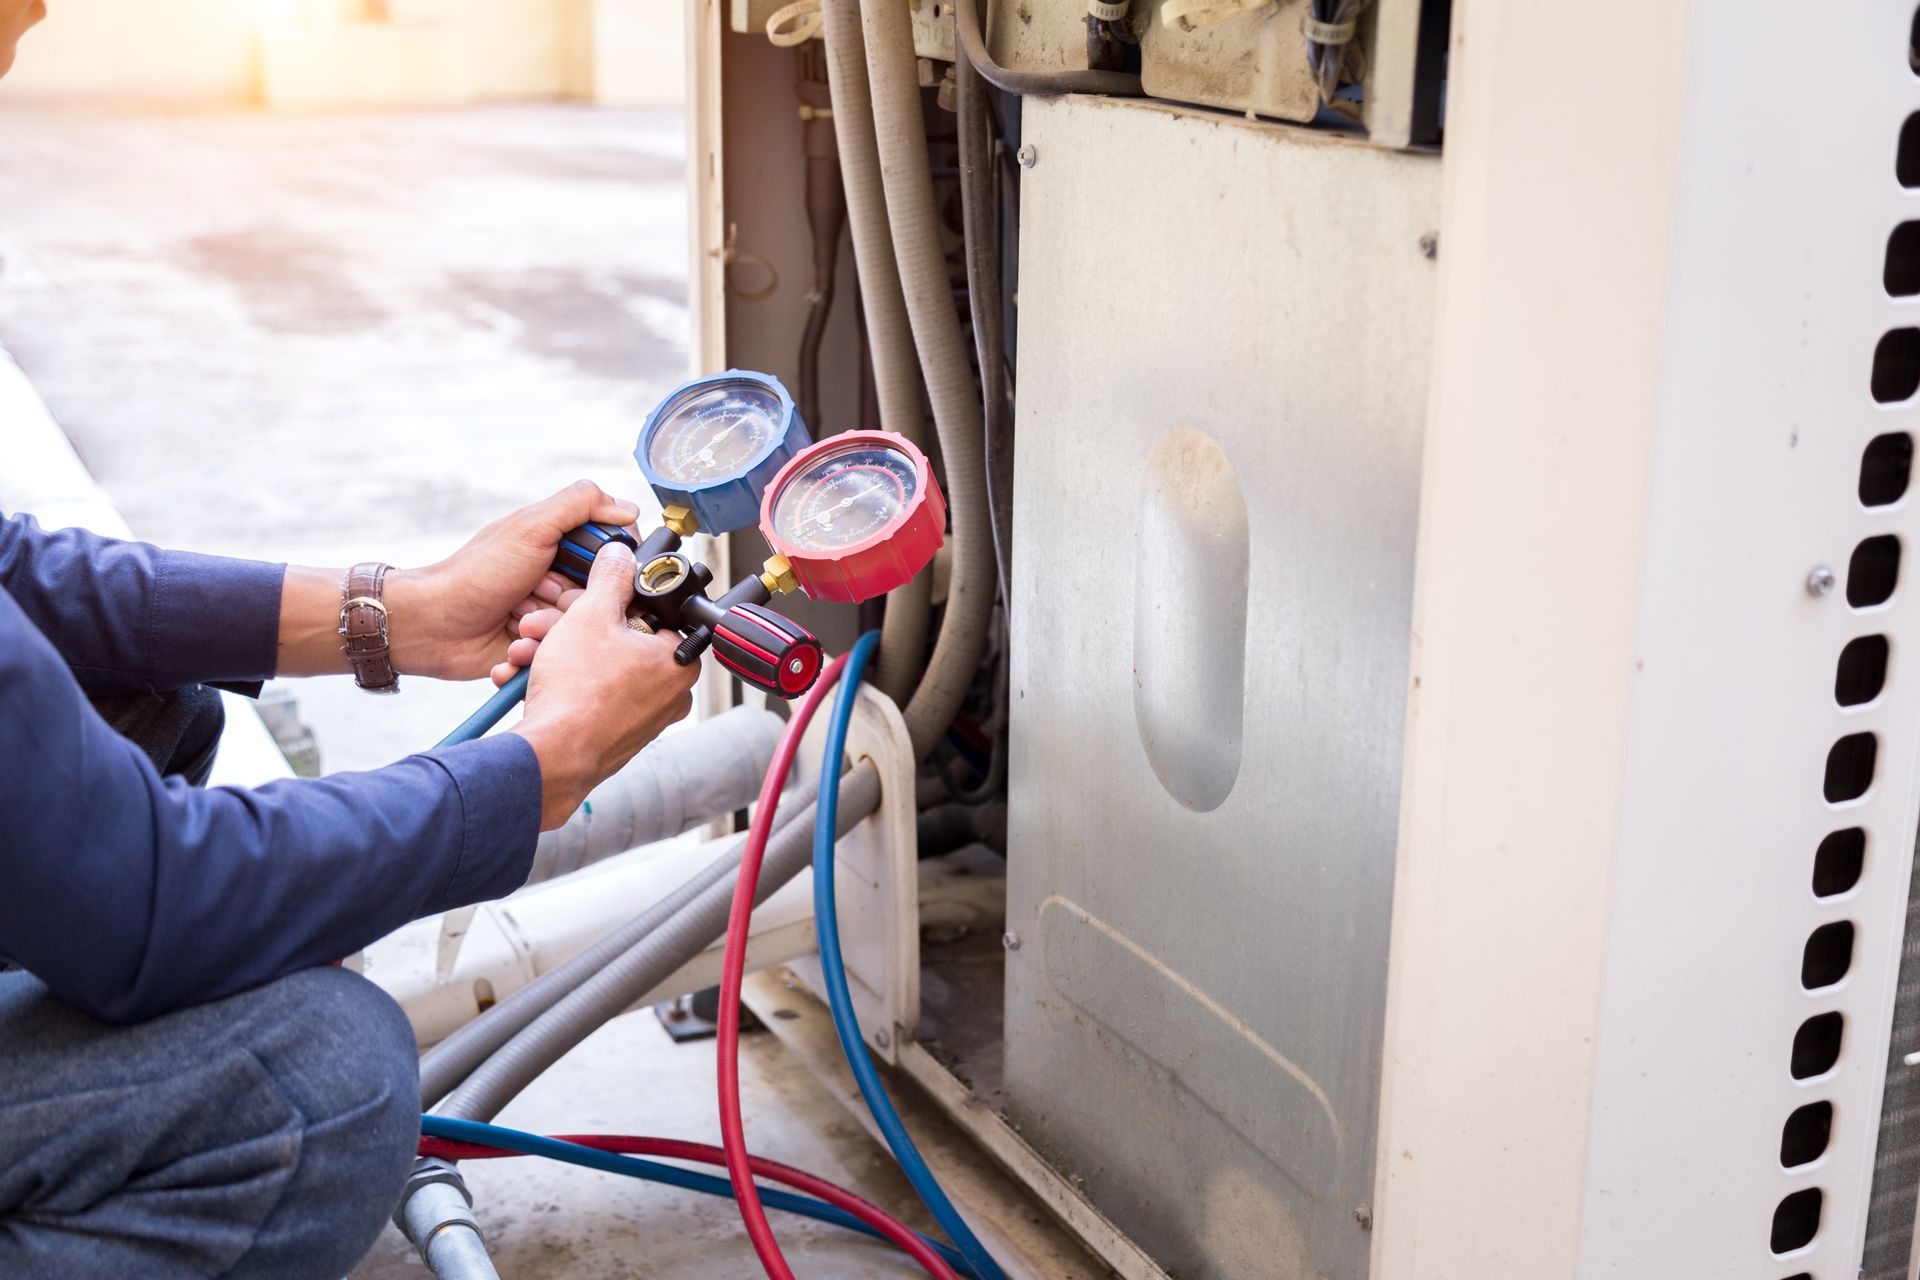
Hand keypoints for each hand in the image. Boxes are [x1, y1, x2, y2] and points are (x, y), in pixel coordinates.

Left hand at [386, 480, 639, 681]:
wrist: (433, 625)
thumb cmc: (475, 574)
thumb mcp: (531, 527)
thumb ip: (581, 505)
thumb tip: (629, 508)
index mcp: (559, 548)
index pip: (610, 560)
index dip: (604, 570)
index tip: (583, 572)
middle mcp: (557, 581)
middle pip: (599, 599)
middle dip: (571, 603)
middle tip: (538, 596)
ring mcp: (547, 616)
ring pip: (581, 632)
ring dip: (551, 629)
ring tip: (520, 623)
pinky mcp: (538, 649)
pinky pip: (560, 657)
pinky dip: (538, 651)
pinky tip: (514, 643)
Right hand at [509, 542, 700, 828]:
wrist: (550, 756)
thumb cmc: (578, 694)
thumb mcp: (591, 615)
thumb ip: (610, 578)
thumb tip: (621, 555)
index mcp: (680, 661)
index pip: (653, 614)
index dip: (613, 601)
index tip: (586, 600)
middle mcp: (669, 694)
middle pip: (619, 641)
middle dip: (572, 628)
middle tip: (545, 624)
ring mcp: (643, 719)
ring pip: (598, 667)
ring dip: (558, 653)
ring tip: (527, 651)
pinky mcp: (614, 736)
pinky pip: (588, 696)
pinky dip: (560, 682)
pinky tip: (529, 676)